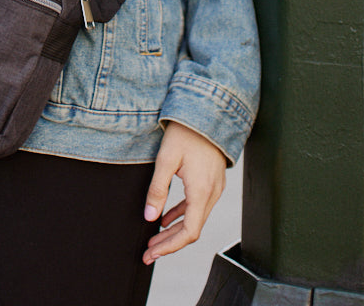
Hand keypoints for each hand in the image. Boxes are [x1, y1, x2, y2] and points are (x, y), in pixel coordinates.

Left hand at [143, 121, 226, 263]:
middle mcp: (212, 193)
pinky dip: (182, 215)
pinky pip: (198, 206)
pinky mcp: (212, 181)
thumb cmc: (186, 132)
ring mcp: (214, 188)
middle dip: (169, 243)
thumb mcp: (166, 159)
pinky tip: (166, 218)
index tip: (152, 253)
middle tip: (149, 252)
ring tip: (154, 238)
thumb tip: (149, 217)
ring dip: (175, 231)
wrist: (208, 111)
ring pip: (195, 219)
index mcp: (201, 191)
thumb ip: (158, 189)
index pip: (189, 232)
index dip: (170, 247)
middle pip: (192, 229)